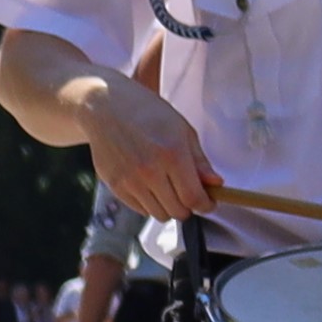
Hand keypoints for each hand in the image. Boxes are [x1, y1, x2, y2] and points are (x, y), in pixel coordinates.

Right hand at [74, 81, 222, 227]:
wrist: (106, 106)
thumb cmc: (148, 114)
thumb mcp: (183, 130)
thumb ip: (200, 161)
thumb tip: (216, 184)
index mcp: (172, 155)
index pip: (193, 197)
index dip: (205, 205)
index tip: (208, 203)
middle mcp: (150, 171)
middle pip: (177, 211)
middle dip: (189, 207)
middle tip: (190, 194)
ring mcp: (129, 181)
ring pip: (158, 214)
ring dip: (169, 207)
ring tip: (170, 189)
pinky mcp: (114, 186)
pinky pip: (139, 210)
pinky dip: (150, 204)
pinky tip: (151, 186)